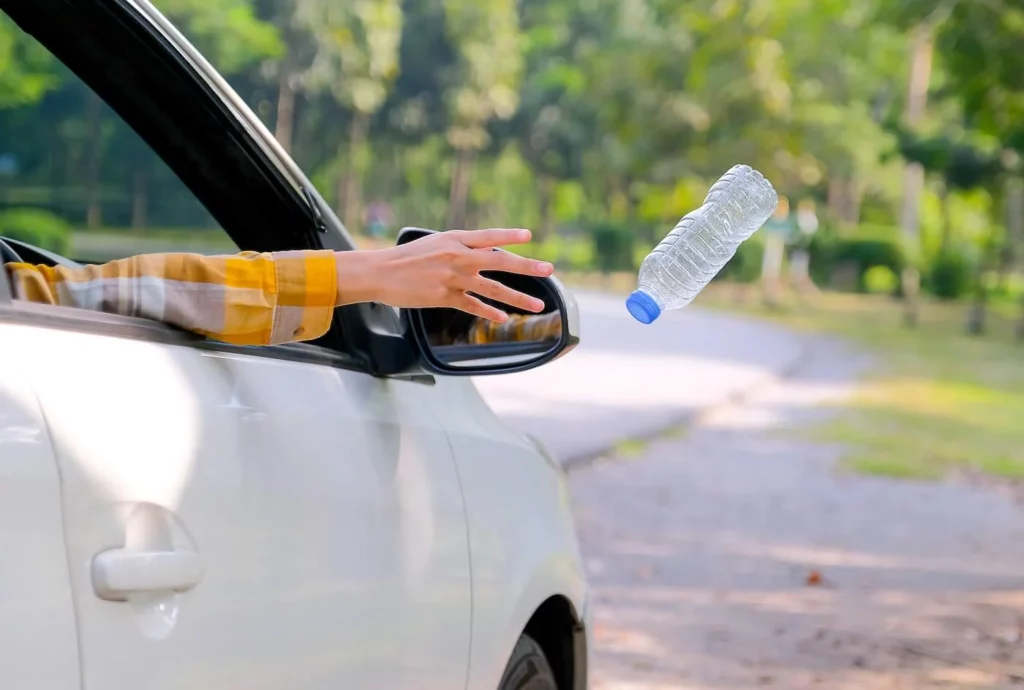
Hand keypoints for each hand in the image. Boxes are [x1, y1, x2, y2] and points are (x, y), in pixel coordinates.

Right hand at [335, 228, 554, 321]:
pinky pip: (473, 306)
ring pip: (493, 288)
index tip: (530, 236)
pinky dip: (490, 312)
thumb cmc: (405, 258)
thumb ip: (459, 247)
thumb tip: (482, 253)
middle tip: (548, 270)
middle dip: (527, 266)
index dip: (510, 236)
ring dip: (518, 298)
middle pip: (499, 261)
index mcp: (454, 239)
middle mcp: (457, 257)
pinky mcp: (444, 297)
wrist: (380, 272)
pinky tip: (504, 318)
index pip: (488, 236)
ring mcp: (452, 278)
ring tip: (537, 306)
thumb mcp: (434, 243)